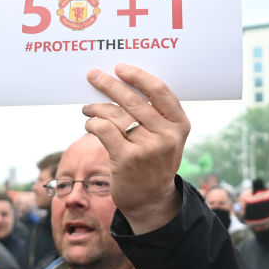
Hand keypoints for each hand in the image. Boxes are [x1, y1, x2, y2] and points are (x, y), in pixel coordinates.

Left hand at [82, 64, 190, 233]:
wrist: (151, 200)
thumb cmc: (154, 162)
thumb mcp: (166, 138)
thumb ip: (154, 115)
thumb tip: (122, 84)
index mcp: (180, 125)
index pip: (160, 91)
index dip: (139, 76)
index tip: (120, 68)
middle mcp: (167, 136)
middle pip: (133, 100)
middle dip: (110, 85)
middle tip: (93, 76)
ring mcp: (148, 148)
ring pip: (116, 115)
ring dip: (97, 108)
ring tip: (88, 108)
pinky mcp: (127, 159)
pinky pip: (105, 130)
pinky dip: (93, 124)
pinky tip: (90, 124)